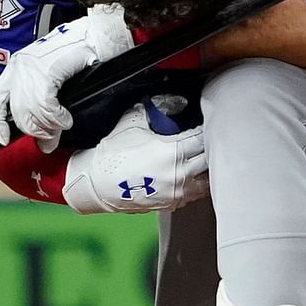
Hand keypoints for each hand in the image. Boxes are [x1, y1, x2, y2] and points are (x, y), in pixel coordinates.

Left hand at [0, 5, 133, 151]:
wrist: (92, 36)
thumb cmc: (74, 54)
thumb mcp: (50, 79)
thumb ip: (41, 108)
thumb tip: (44, 142)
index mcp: (15, 68)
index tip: (3, 139)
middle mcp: (19, 67)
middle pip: (16, 111)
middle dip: (33, 130)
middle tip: (48, 138)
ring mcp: (31, 68)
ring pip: (31, 111)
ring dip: (48, 126)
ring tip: (60, 126)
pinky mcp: (46, 71)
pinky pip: (46, 106)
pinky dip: (57, 118)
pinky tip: (65, 118)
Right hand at [62, 101, 209, 214]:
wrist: (96, 183)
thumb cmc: (113, 153)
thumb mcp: (132, 122)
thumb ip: (156, 107)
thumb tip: (175, 102)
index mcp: (173, 152)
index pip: (202, 138)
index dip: (204, 129)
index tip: (202, 125)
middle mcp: (179, 174)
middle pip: (209, 159)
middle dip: (208, 148)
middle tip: (203, 141)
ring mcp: (177, 193)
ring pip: (206, 180)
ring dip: (205, 169)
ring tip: (199, 160)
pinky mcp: (172, 204)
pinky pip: (194, 194)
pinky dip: (194, 184)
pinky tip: (189, 176)